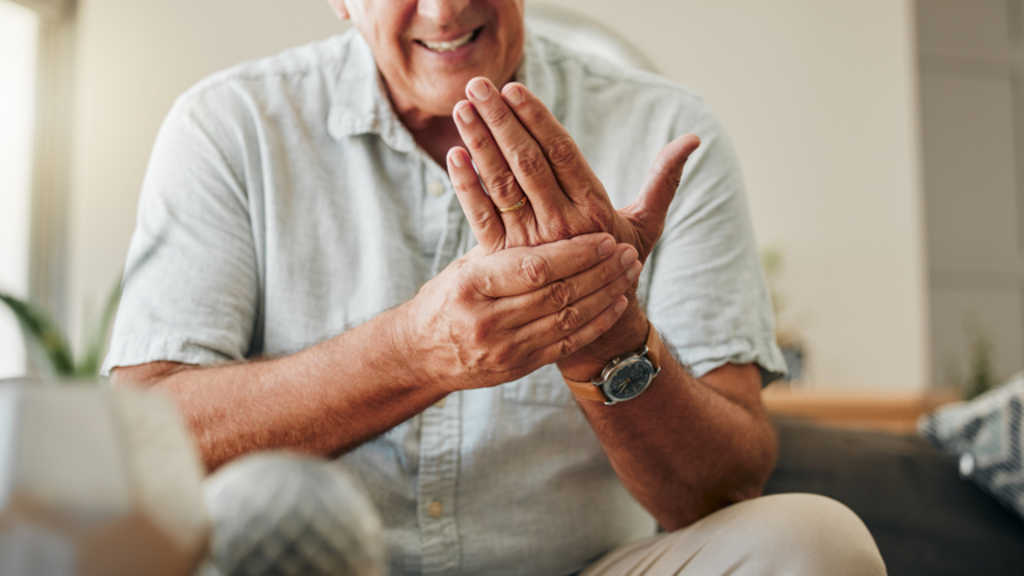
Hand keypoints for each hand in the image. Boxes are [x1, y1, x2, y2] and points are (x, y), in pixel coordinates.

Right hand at [401, 233, 641, 390]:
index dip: (575, 254)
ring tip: (629, 272)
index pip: (534, 268)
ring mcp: (503, 348)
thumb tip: (538, 199)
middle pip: (557, 294)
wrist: (421, 353)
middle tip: (627, 252)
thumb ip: (503, 244)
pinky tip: (616, 303)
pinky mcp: (517, 367)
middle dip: (599, 272)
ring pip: (567, 320)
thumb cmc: (448, 297)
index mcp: (472, 285)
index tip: (604, 238)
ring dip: (605, 294)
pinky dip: (596, 323)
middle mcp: (487, 319)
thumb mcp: (466, 266)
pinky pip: (566, 344)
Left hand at [445, 77, 700, 261]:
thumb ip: (664, 179)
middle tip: (479, 86)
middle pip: (527, 164)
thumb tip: (694, 140)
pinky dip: (467, 187)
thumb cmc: (621, 266)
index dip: (538, 120)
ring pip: (502, 186)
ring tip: (462, 109)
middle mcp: (562, 225)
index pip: (562, 154)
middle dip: (502, 122)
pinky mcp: (507, 260)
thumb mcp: (647, 224)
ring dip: (480, 145)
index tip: (516, 90)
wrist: (596, 328)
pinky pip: (483, 219)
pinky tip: (454, 157)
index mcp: (594, 210)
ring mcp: (532, 243)